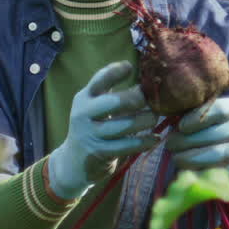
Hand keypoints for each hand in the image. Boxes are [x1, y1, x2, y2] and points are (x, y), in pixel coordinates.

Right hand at [47, 61, 159, 199]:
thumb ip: (113, 95)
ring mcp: (91, 134)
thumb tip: (146, 82)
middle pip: (114, 102)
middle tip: (149, 100)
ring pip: (124, 125)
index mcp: (84, 98)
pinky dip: (144, 142)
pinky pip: (127, 146)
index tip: (130, 67)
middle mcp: (84, 114)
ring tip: (154, 118)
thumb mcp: (95, 108)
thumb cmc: (93, 128)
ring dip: (144, 120)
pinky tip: (154, 138)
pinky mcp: (100, 153)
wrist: (74, 162)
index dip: (115, 71)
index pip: (99, 80)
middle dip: (136, 99)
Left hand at [166, 97, 228, 186]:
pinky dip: (207, 174)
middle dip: (186, 142)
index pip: (216, 109)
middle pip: (212, 135)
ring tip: (177, 159)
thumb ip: (209, 117)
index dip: (196, 117)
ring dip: (191, 159)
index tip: (180, 126)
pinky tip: (194, 173)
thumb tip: (174, 125)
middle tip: (170, 147)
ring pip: (216, 155)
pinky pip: (225, 172)